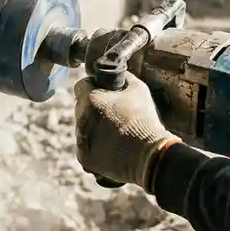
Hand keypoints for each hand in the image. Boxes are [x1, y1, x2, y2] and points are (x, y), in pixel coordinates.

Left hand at [73, 72, 180, 189]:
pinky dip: (94, 145)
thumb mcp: (139, 89)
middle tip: (112, 113)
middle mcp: (80, 119)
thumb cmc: (144, 119)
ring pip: (82, 128)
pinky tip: (111, 146)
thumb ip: (123, 77)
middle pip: (81, 107)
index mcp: (90, 99)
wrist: (149, 154)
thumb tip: (117, 73)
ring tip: (114, 132)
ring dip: (93, 127)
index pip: (81, 85)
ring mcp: (80, 140)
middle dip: (92, 107)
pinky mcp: (83, 158)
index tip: (102, 92)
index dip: (92, 86)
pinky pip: (84, 146)